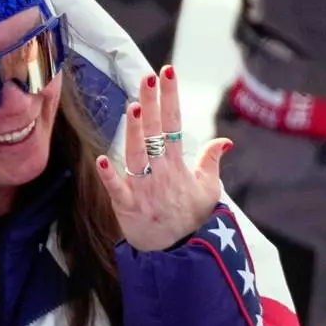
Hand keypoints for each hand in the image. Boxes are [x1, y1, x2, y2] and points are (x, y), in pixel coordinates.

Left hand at [95, 65, 231, 251]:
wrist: (179, 254)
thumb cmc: (191, 219)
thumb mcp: (208, 190)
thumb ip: (211, 161)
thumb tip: (224, 140)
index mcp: (178, 165)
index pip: (174, 123)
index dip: (170, 97)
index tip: (167, 71)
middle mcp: (161, 173)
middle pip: (155, 133)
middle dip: (153, 104)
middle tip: (149, 77)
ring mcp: (144, 189)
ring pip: (137, 155)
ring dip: (135, 133)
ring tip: (134, 107)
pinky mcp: (128, 207)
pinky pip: (117, 190)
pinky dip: (110, 177)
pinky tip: (101, 159)